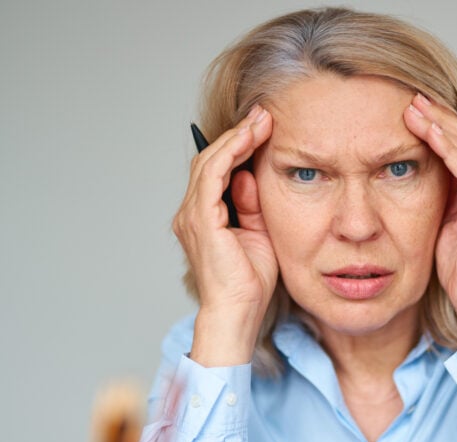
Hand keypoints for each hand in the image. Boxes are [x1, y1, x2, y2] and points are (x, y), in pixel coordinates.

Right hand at [173, 105, 274, 364]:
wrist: (238, 312)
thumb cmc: (249, 283)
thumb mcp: (259, 232)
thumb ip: (252, 204)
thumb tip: (249, 175)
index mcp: (205, 217)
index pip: (217, 171)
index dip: (238, 145)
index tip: (264, 127)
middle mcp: (192, 213)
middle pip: (210, 160)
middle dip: (238, 134)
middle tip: (264, 114)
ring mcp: (193, 216)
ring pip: (210, 163)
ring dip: (236, 138)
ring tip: (261, 120)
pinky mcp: (201, 220)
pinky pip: (213, 176)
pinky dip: (230, 154)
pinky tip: (249, 140)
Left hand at [403, 94, 456, 338]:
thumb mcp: (446, 227)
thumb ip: (441, 200)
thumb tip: (418, 177)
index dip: (444, 125)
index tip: (416, 109)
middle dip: (441, 117)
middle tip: (412, 98)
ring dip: (443, 126)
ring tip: (416, 109)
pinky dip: (451, 150)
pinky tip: (432, 135)